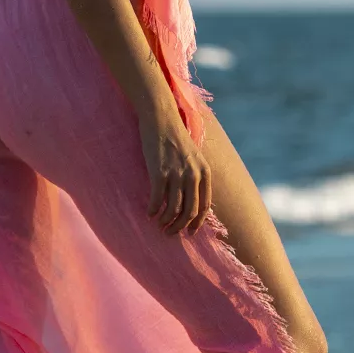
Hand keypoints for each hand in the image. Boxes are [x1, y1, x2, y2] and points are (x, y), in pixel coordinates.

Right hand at [139, 105, 213, 235]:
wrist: (161, 118)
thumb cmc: (175, 137)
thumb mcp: (193, 156)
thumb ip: (195, 175)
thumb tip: (190, 199)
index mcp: (205, 172)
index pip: (205, 206)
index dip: (197, 223)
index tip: (189, 233)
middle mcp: (193, 175)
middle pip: (190, 212)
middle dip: (180, 227)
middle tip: (170, 233)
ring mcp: (177, 174)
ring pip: (173, 209)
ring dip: (166, 221)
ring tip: (159, 225)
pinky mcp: (159, 172)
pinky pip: (157, 199)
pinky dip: (152, 210)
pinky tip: (148, 213)